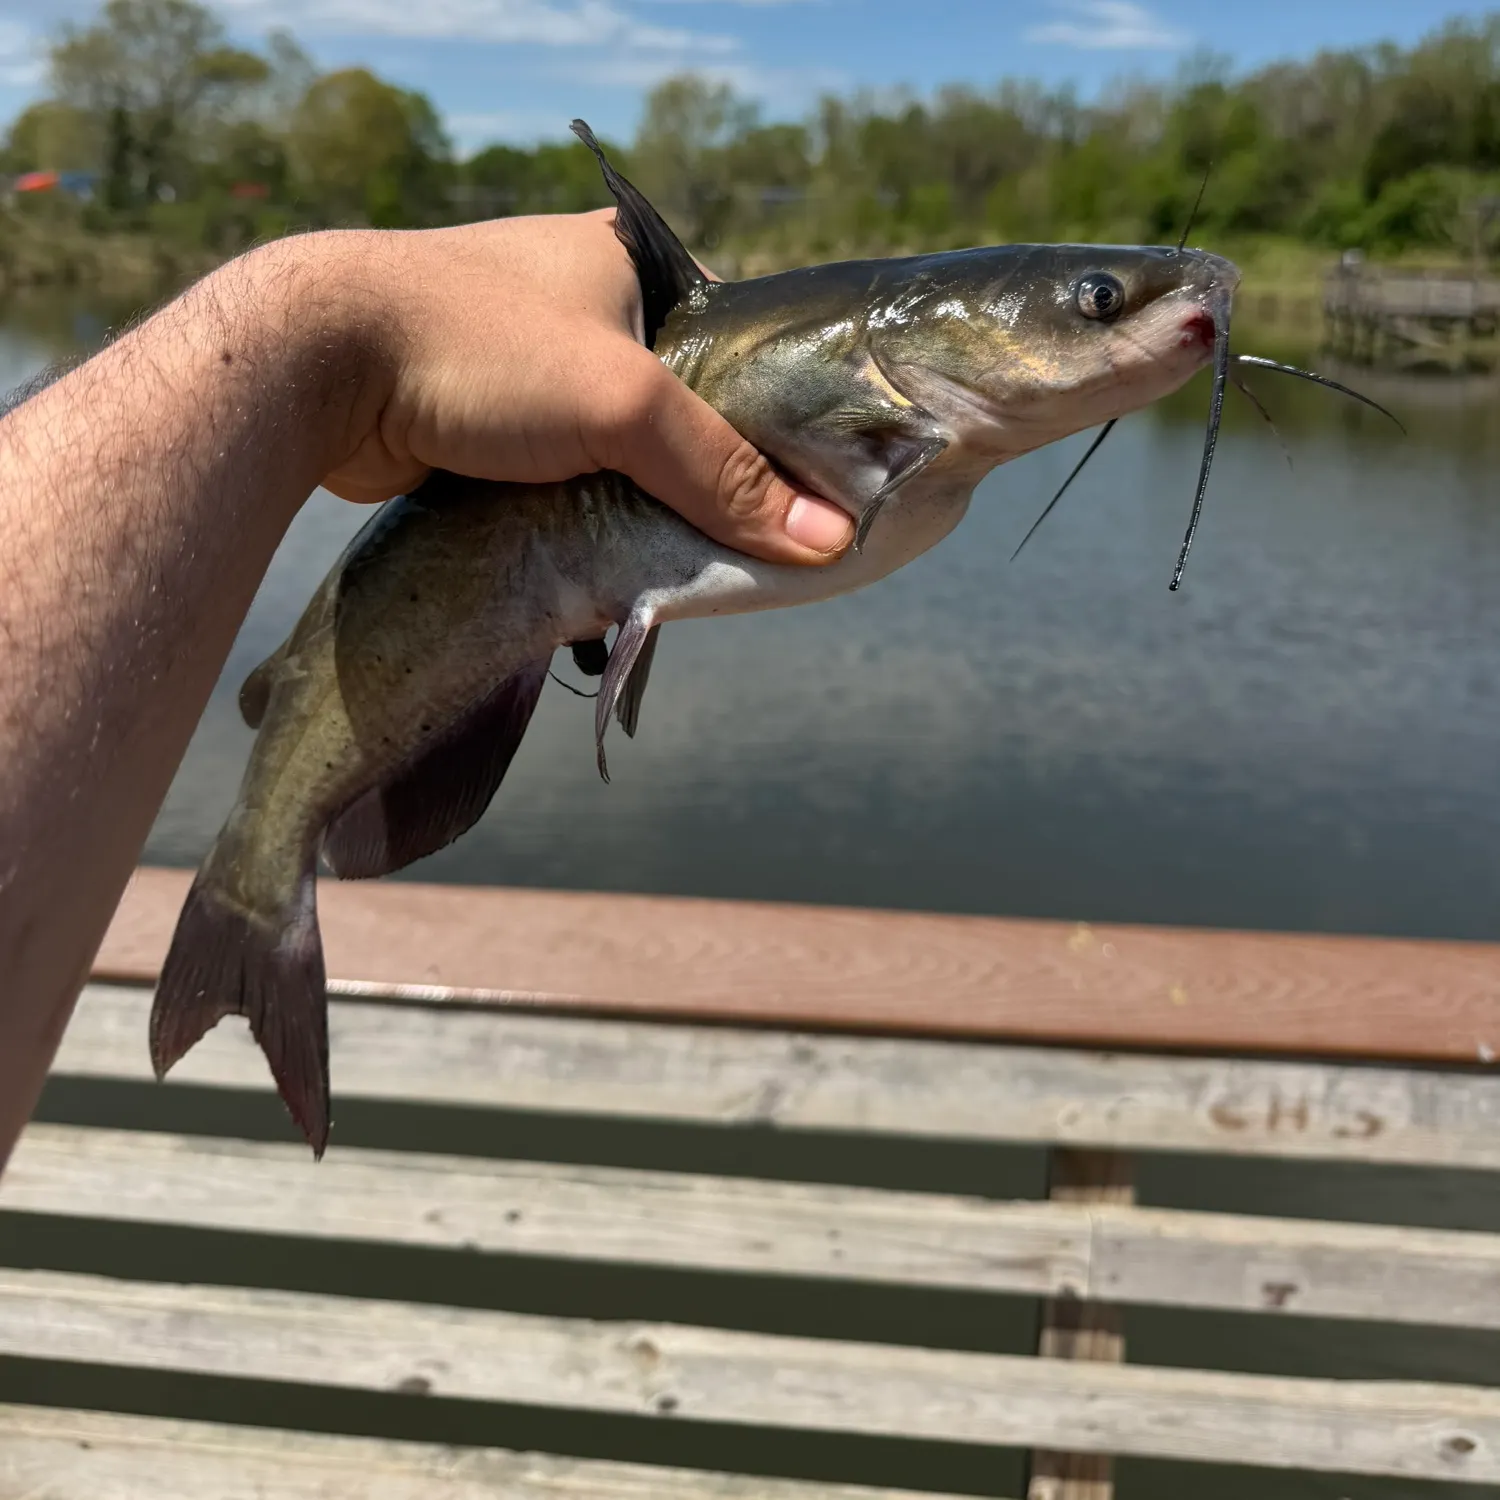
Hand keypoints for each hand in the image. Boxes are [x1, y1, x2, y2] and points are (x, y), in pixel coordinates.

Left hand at [313, 210, 852, 564]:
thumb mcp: (624, 404)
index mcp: (634, 266)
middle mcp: (588, 308)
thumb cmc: (478, 351)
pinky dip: (585, 519)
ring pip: (622, 458)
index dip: (772, 431)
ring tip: (669, 565)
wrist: (316, 369)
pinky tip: (602, 561)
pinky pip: (567, 481)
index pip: (738, 357)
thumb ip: (724, 474)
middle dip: (700, 485)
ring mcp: (535, 368)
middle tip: (732, 547)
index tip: (799, 502)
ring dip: (639, 511)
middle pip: (683, 417)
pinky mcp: (491, 424)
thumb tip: (828, 543)